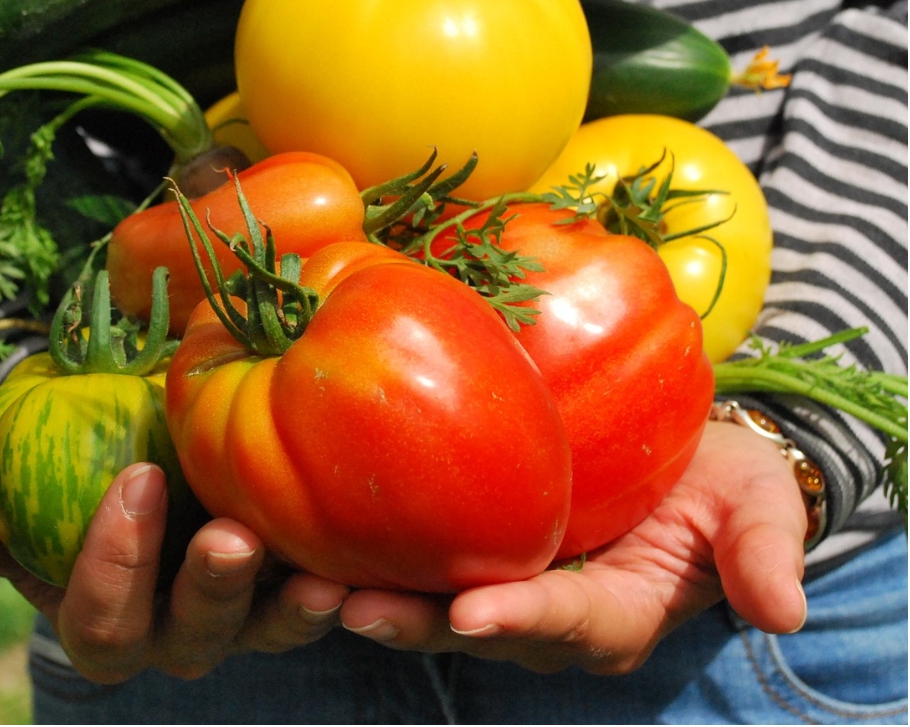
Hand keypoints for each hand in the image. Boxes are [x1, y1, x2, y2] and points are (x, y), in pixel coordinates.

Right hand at [0, 463, 350, 682]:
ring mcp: (239, 621)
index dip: (112, 566)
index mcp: (97, 621)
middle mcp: (170, 636)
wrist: (130, 455)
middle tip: (227, 535)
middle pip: (188, 639)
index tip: (135, 480)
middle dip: (208, 590)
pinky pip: (323, 604)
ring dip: (285, 606)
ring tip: (312, 570)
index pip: (98, 622)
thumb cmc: (52, 480)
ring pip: (264, 632)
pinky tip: (356, 561)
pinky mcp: (295, 594)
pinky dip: (343, 589)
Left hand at [337, 421, 808, 673]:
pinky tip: (296, 528)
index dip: (520, 619)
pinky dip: (353, 550)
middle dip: (411, 623)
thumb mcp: (755, 504)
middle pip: (469, 627)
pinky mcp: (455, 548)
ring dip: (362, 596)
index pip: (564, 622)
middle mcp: (541, 615)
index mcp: (613, 614)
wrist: (676, 452)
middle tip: (348, 607)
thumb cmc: (719, 476)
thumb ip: (762, 551)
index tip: (473, 613)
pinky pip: (402, 557)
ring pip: (420, 603)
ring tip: (302, 583)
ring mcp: (493, 584)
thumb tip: (784, 610)